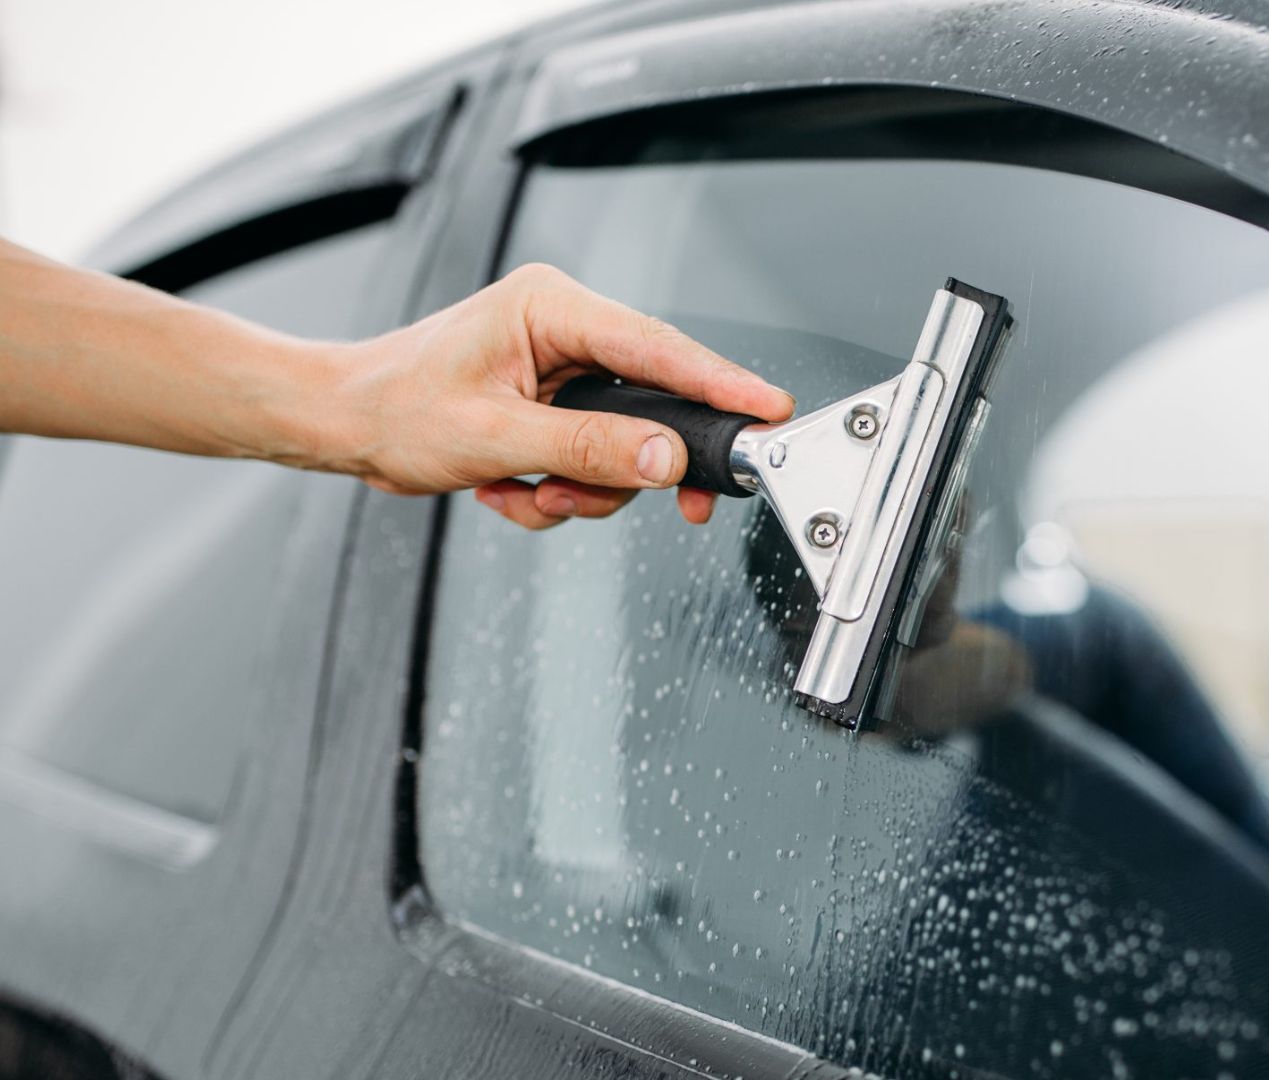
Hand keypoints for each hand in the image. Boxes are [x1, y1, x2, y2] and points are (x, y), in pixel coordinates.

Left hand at [327, 263, 793, 528]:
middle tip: (677, 508)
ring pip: (625, 443)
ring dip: (584, 488)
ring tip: (528, 496)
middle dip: (637, 465)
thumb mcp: (495, 438)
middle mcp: (565, 328)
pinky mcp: (555, 403)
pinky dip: (559, 489)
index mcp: (553, 307)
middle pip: (653, 402)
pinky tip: (512, 490)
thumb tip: (665, 460)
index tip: (769, 411)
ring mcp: (561, 367)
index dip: (721, 383)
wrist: (342, 423)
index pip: (660, 346)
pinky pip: (593, 458)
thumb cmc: (394, 408)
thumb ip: (589, 449)